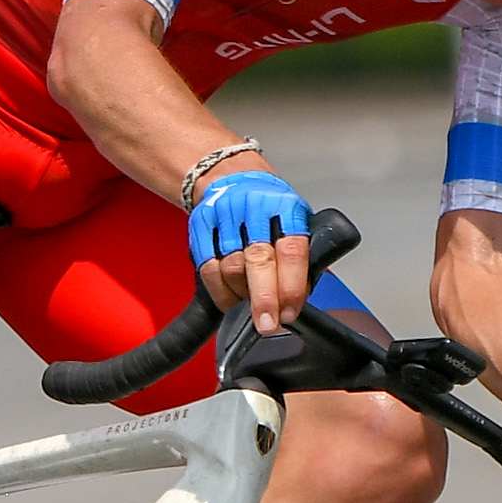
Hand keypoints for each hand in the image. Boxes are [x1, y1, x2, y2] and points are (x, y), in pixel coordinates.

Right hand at [185, 166, 315, 333]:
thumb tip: (298, 298)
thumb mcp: (295, 220)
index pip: (291, 250)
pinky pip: (207, 268)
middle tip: (268, 325)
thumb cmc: (269, 207)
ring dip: (242, 296)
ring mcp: (225, 215)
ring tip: (251, 306)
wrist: (231, 177)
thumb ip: (300, 255)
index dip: (291, 286)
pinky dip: (220, 292)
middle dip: (264, 299)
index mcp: (285, 206)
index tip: (290, 312)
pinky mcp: (201, 225)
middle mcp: (254, 207)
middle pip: (258, 260)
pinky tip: (231, 299)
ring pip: (231, 268)